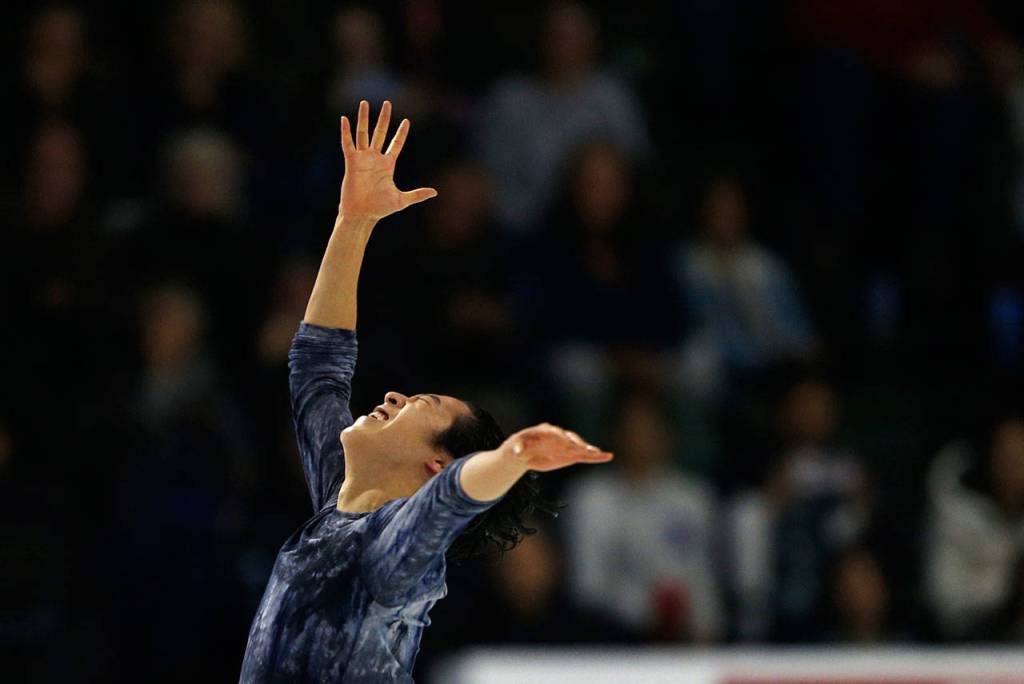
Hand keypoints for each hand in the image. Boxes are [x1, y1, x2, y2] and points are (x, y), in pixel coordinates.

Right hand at [338, 100, 436, 220]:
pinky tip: (344, 119)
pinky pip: (348, 144)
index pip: (396, 144)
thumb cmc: (380, 209)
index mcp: (387, 165)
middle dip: (385, 118)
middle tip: (388, 103)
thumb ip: (417, 194)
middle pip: (381, 133)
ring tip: (365, 103)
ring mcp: (363, 159)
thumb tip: (435, 192)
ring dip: (364, 118)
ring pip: (363, 133)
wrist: (362, 214)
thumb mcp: (401, 200)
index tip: (406, 121)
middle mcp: (375, 158)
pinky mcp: (351, 162)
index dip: (401, 133)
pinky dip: (345, 132)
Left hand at [502, 423, 612, 471]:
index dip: (558, 435)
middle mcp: (558, 436)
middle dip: (576, 442)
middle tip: (583, 448)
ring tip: (598, 453)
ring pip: (579, 447)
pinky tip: (607, 456)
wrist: (523, 453)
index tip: (562, 438)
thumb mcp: (514, 447)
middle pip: (569, 438)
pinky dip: (596, 457)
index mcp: (544, 431)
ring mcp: (566, 446)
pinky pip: (585, 456)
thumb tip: (517, 450)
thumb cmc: (518, 447)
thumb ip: (517, 448)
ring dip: (588, 449)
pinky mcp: (570, 455)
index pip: (553, 431)